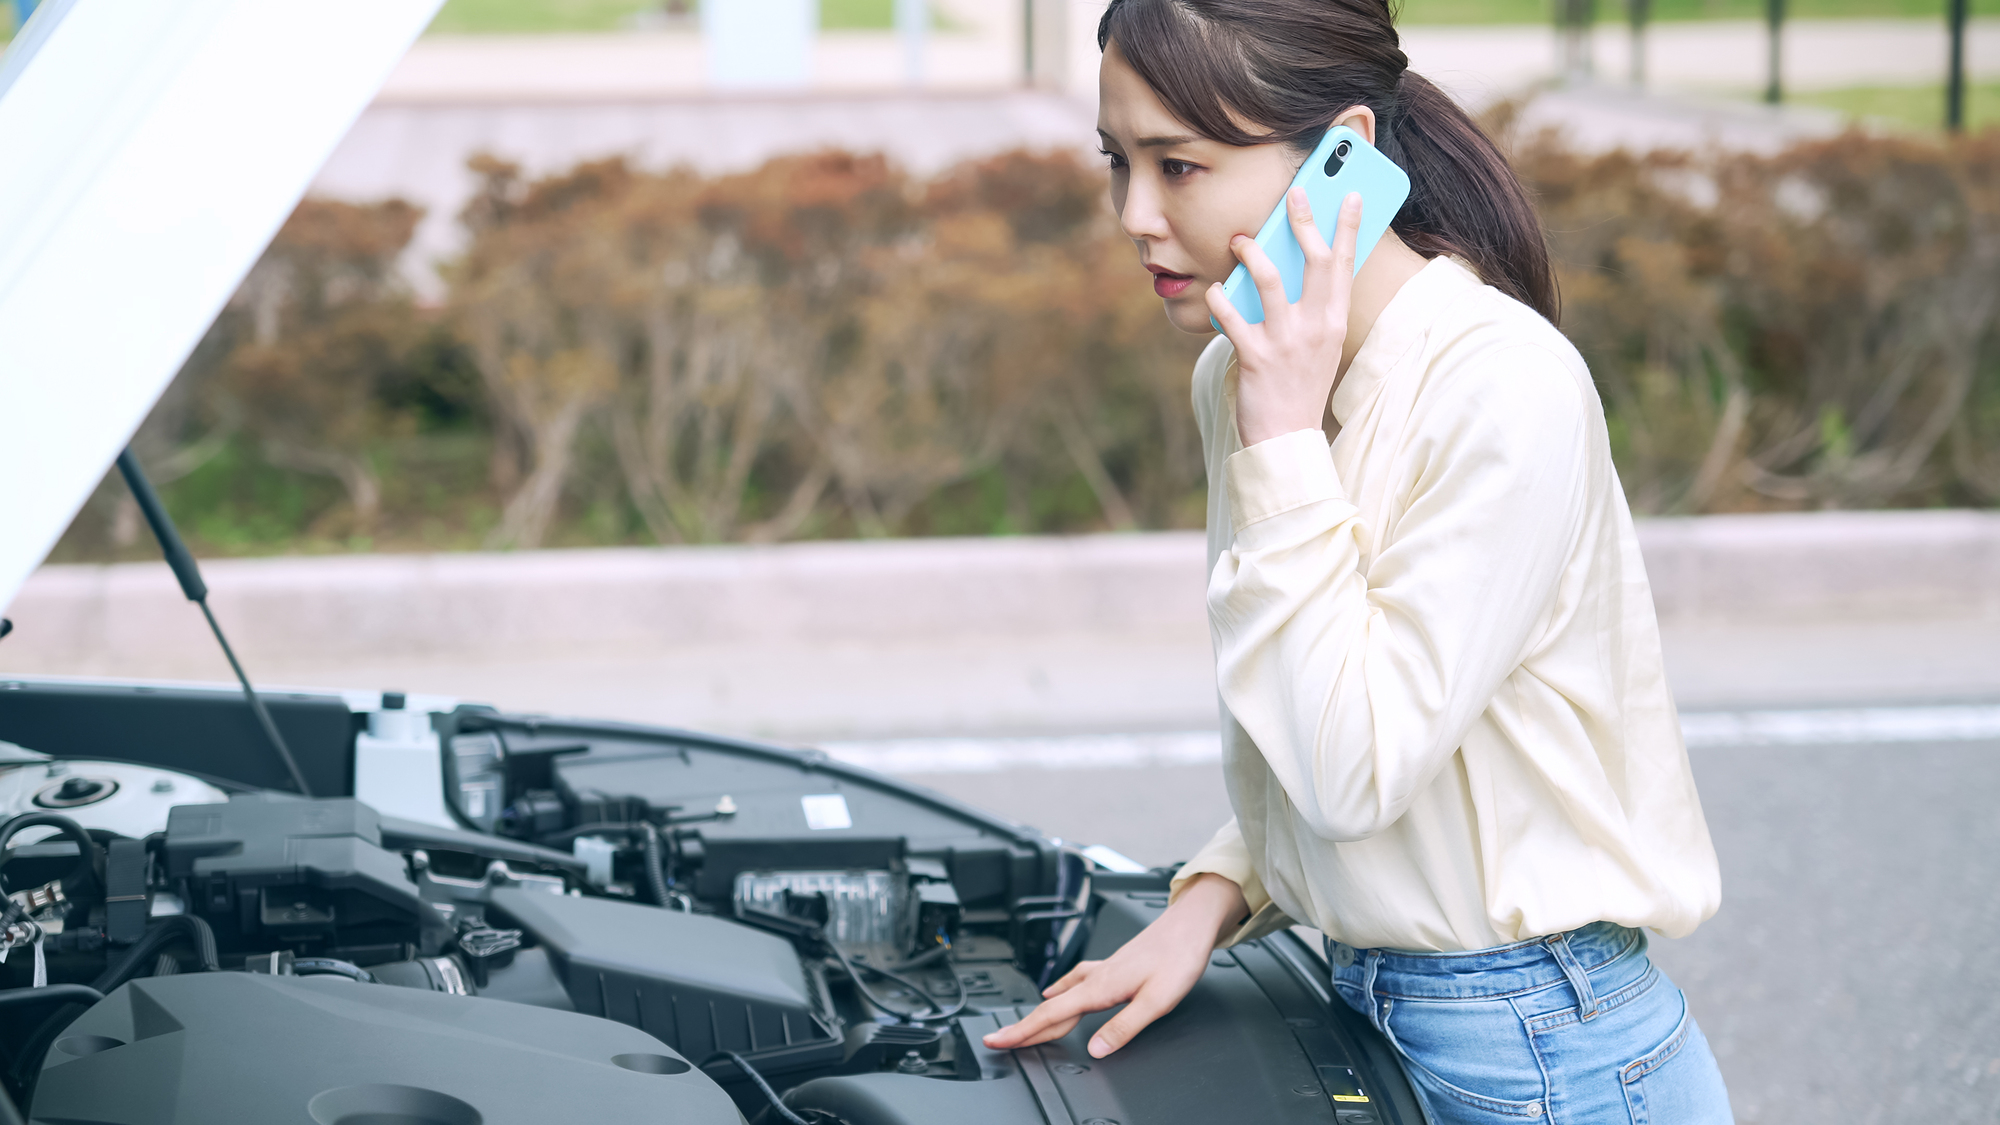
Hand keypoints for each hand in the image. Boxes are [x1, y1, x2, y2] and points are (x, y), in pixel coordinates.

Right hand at [981, 873, 1248, 1058]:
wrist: (1190, 925)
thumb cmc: (1178, 957)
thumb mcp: (1157, 1000)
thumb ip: (1124, 1027)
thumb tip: (1096, 1050)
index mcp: (1100, 988)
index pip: (1052, 1015)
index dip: (1023, 1031)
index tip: (998, 1041)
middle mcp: (1096, 977)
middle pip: (1050, 1007)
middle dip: (1022, 1026)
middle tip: (997, 1040)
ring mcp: (1102, 970)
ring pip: (1060, 996)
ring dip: (1039, 1012)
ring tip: (1023, 1026)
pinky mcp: (1112, 967)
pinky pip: (1073, 983)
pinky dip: (1058, 993)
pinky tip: (1057, 992)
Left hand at [1204, 188, 1362, 447]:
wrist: (1286, 439)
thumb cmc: (1298, 386)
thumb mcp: (1318, 346)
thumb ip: (1312, 308)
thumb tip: (1292, 263)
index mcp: (1334, 323)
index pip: (1346, 265)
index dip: (1349, 227)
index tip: (1352, 194)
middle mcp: (1316, 328)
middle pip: (1316, 262)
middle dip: (1306, 221)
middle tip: (1294, 193)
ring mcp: (1286, 342)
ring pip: (1270, 280)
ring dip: (1253, 253)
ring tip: (1240, 240)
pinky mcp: (1255, 357)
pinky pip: (1232, 315)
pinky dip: (1219, 298)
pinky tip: (1214, 291)